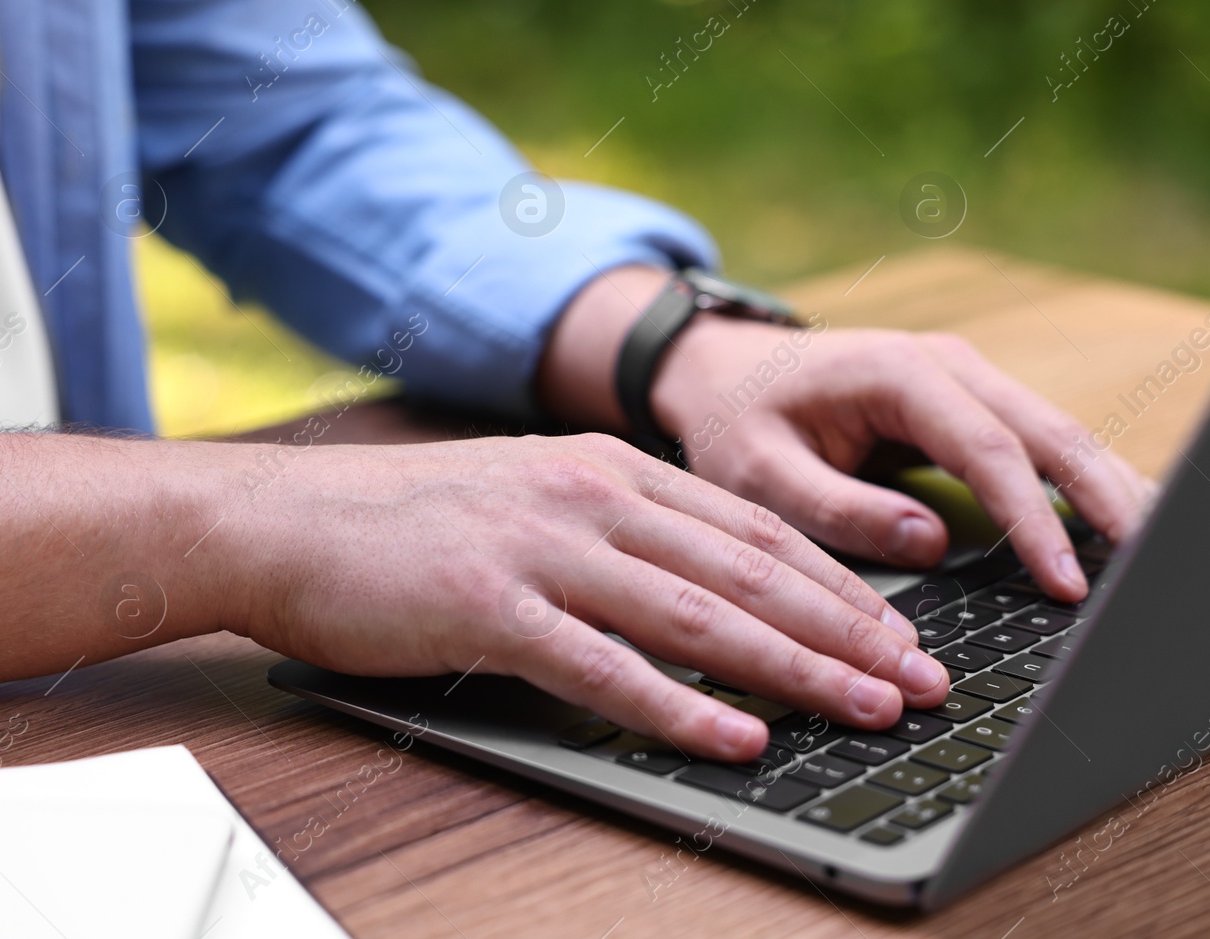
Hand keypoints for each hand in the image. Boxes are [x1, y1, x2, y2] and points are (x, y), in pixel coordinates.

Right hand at [228, 434, 948, 760]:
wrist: (288, 518)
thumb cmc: (417, 523)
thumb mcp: (539, 499)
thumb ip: (625, 533)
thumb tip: (717, 595)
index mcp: (615, 472)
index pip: (758, 530)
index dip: (841, 585)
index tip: (905, 632)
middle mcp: (594, 500)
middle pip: (750, 572)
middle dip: (850, 631)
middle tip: (922, 681)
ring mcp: (544, 550)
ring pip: (696, 615)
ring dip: (793, 668)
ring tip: (865, 708)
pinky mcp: (490, 607)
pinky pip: (602, 666)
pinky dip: (677, 706)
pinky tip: (737, 737)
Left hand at [650, 317, 1155, 600]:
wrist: (724, 368)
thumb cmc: (738, 420)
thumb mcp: (760, 474)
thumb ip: (839, 509)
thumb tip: (931, 544)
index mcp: (897, 373)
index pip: (990, 451)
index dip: (1036, 521)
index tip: (1068, 583)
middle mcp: (946, 364)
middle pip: (1050, 431)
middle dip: (1108, 498)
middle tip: (1158, 564)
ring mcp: (965, 377)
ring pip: (1058, 432)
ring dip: (1109, 487)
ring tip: (1161, 548)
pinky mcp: (970, 401)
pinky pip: (1039, 441)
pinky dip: (1082, 480)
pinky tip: (1119, 520)